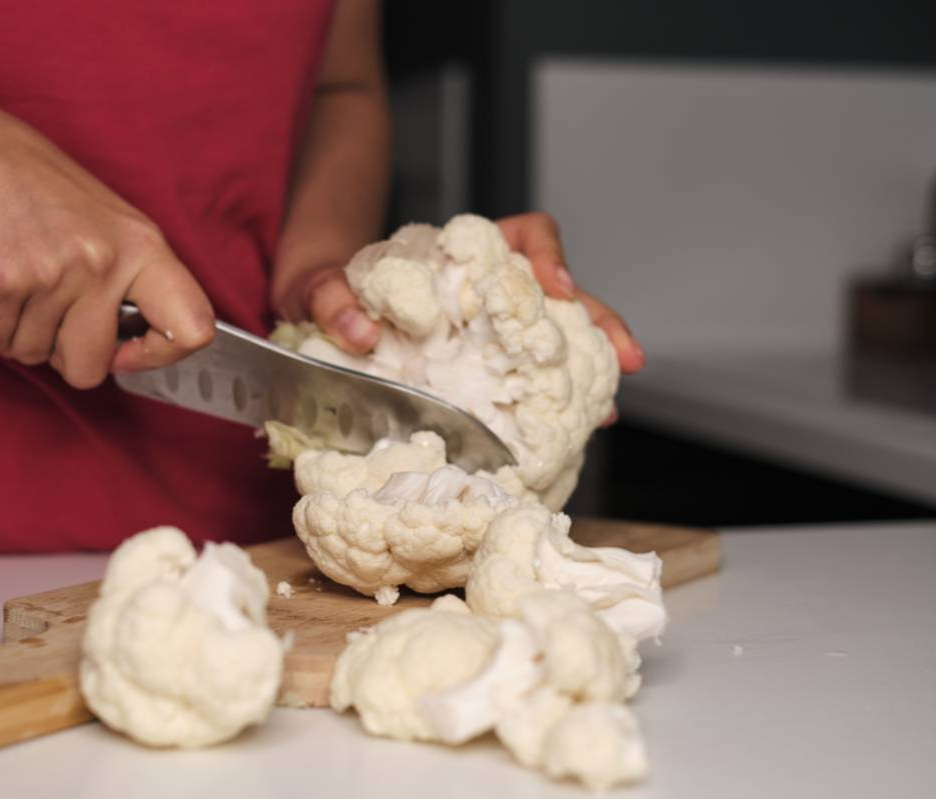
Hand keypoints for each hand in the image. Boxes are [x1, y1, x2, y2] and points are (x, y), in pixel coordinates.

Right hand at [0, 92, 213, 387]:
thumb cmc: (31, 183)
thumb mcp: (105, 219)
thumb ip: (126, 279)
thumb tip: (130, 347)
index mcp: (141, 245)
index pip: (192, 327)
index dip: (160, 354)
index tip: (126, 350)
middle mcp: (103, 262)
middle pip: (90, 367)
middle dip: (60, 353)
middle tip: (45, 314)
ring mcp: (52, 274)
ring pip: (33, 355)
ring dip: (15, 332)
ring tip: (12, 284)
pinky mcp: (0, 283)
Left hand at [276, 213, 644, 376]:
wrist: (310, 313)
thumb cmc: (323, 288)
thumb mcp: (315, 285)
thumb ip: (329, 297)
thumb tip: (359, 330)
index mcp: (459, 255)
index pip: (524, 235)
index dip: (546, 257)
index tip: (553, 289)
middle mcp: (485, 286)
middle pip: (560, 291)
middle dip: (598, 321)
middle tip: (624, 358)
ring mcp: (488, 327)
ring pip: (556, 336)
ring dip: (588, 367)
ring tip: (608, 408)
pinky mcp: (481, 365)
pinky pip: (528, 376)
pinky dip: (553, 400)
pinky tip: (570, 429)